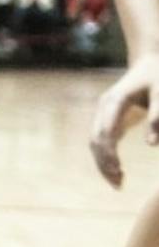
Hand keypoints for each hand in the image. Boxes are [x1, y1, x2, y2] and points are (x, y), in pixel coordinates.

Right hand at [89, 54, 158, 187]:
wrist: (150, 61)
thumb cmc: (158, 77)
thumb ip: (157, 118)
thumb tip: (151, 146)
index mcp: (114, 101)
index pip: (105, 131)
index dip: (109, 152)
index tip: (118, 170)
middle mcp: (103, 107)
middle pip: (96, 140)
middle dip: (104, 163)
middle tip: (119, 184)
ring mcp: (102, 112)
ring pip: (95, 143)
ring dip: (103, 163)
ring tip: (118, 183)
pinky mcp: (106, 118)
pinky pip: (100, 141)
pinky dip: (105, 157)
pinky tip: (117, 171)